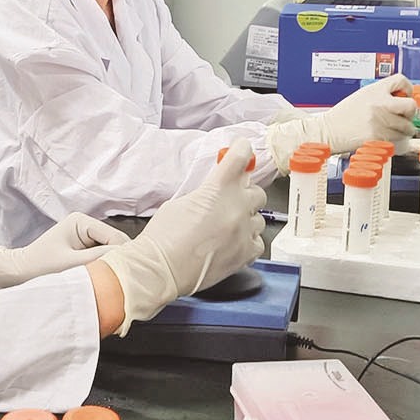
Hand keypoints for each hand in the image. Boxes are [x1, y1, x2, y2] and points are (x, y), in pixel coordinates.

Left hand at [0, 213, 129, 289]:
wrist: (20, 273)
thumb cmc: (40, 266)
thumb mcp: (71, 263)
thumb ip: (98, 259)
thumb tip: (125, 259)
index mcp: (81, 221)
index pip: (114, 236)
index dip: (123, 255)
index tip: (129, 274)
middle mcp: (86, 225)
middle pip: (115, 243)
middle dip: (118, 260)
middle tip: (123, 280)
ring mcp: (86, 237)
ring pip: (111, 252)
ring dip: (111, 266)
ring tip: (113, 282)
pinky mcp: (84, 249)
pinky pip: (102, 258)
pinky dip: (105, 269)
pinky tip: (105, 280)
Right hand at [99, 139, 265, 333]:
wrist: (160, 269)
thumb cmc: (163, 237)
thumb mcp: (181, 202)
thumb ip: (207, 193)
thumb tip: (219, 190)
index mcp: (218, 188)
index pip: (240, 157)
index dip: (242, 150)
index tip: (242, 150)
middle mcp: (236, 207)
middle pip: (256, 191)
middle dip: (244, 194)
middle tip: (231, 200)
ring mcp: (243, 232)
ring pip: (259, 218)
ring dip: (246, 219)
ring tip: (228, 227)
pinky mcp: (245, 254)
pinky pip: (258, 242)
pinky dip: (248, 240)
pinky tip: (233, 242)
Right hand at [266, 74, 416, 170]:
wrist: (328, 131)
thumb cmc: (343, 115)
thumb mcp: (362, 96)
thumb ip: (381, 95)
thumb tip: (402, 98)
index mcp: (375, 90)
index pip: (401, 80)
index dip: (407, 88)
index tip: (405, 95)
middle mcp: (379, 103)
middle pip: (411, 105)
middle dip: (410, 112)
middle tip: (403, 116)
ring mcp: (380, 121)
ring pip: (407, 127)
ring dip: (404, 130)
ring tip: (393, 129)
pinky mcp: (378, 137)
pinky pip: (398, 140)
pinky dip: (396, 140)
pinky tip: (386, 137)